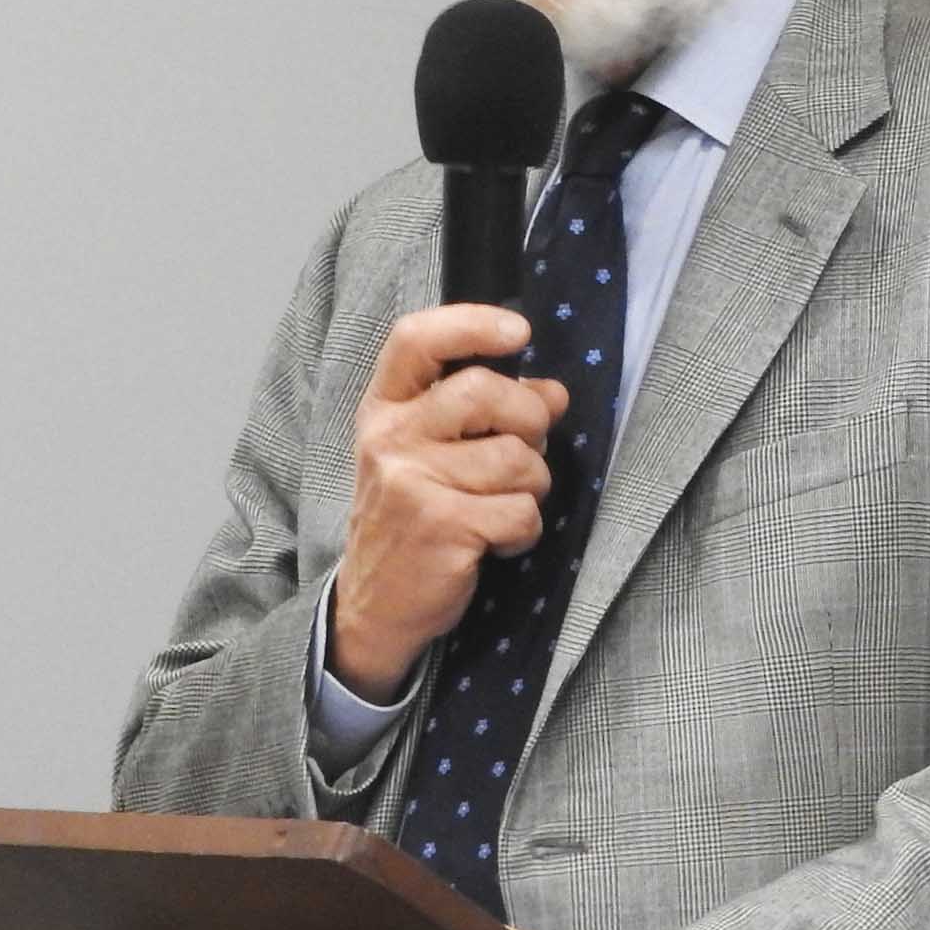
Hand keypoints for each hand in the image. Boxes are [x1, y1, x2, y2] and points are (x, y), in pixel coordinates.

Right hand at [331, 305, 569, 702]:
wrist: (375, 605)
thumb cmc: (413, 517)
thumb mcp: (430, 454)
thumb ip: (485, 413)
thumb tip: (554, 392)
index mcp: (383, 409)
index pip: (416, 339)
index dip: (472, 324)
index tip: (518, 332)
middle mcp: (389, 438)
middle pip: (483, 391)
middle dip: (529, 418)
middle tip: (530, 447)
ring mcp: (411, 483)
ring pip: (515, 458)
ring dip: (533, 485)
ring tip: (505, 504)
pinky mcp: (441, 528)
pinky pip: (520, 511)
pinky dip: (524, 529)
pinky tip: (497, 540)